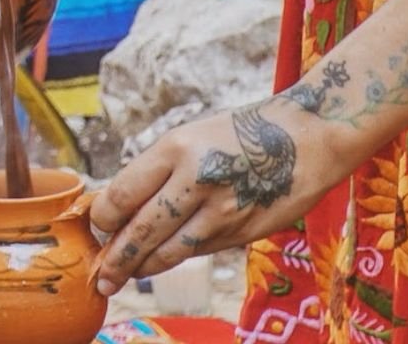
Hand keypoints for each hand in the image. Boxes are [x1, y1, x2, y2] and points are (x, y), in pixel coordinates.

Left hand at [90, 97, 353, 294]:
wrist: (309, 135)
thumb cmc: (245, 131)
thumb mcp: (196, 135)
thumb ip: (161, 170)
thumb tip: (121, 208)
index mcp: (177, 147)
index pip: (121, 194)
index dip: (103, 219)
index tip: (98, 226)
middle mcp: (195, 180)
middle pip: (138, 233)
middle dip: (114, 261)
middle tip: (101, 276)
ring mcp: (219, 211)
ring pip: (166, 253)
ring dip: (141, 268)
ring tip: (123, 277)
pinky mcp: (239, 233)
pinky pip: (197, 252)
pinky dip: (177, 257)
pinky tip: (165, 259)